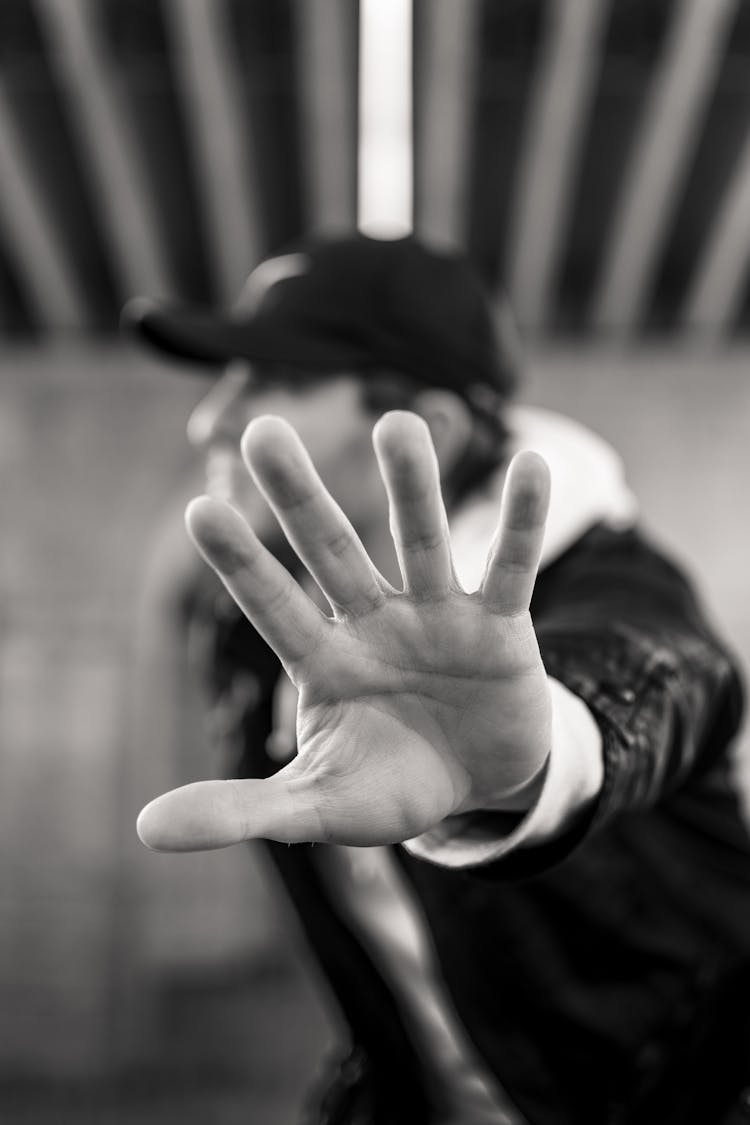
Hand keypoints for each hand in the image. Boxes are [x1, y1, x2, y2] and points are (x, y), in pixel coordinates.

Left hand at [137, 411, 551, 850]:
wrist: (477, 784)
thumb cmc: (388, 787)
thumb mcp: (318, 807)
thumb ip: (243, 812)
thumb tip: (144, 830)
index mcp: (324, 663)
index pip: (275, 608)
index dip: (243, 565)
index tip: (200, 509)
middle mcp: (374, 625)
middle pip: (333, 552)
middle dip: (300, 497)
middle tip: (264, 431)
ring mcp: (438, 618)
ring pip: (422, 542)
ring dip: (412, 487)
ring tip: (396, 423)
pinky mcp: (501, 626)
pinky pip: (512, 567)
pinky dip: (523, 523)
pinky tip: (533, 466)